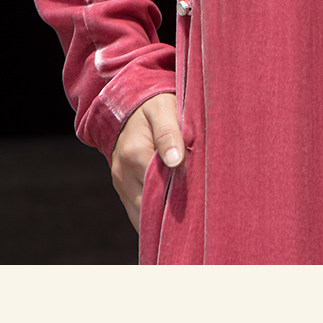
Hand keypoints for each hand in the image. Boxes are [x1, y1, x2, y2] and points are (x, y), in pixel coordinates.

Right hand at [110, 92, 184, 232]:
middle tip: (198, 210)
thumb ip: (169, 134)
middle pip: (149, 206)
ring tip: (187, 215)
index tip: (201, 195)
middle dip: (172, 212)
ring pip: (141, 215)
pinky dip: (153, 214)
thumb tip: (176, 161)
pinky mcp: (122, 189)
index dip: (181, 194)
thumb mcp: (163, 110)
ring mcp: (121, 184)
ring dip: (162, 217)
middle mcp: (124, 174)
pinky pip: (136, 212)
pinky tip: (171, 212)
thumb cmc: (153, 106)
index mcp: (135, 153)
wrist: (128, 106)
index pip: (160, 186)